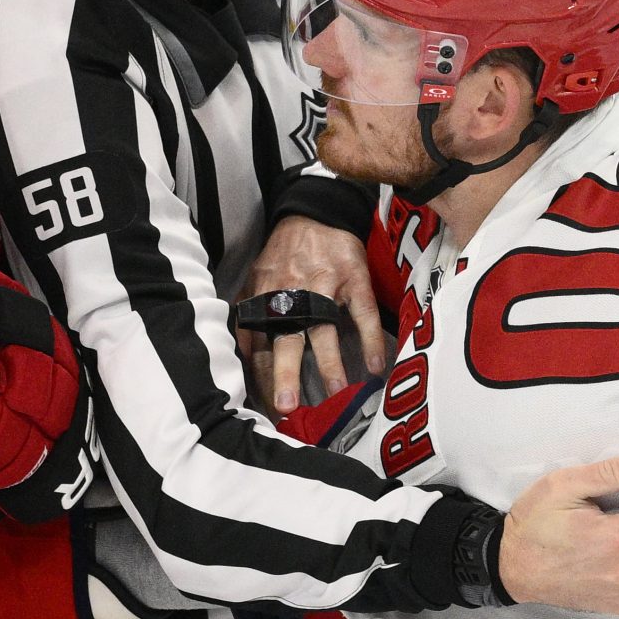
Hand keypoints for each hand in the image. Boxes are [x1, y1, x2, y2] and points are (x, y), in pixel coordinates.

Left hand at [238, 216, 386, 415]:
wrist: (315, 212)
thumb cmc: (285, 254)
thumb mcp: (257, 281)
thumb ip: (250, 316)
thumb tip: (243, 355)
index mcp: (264, 298)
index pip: (258, 344)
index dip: (261, 376)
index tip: (266, 406)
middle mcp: (290, 294)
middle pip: (285, 338)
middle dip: (285, 373)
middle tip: (288, 406)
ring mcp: (323, 286)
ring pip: (324, 328)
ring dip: (331, 362)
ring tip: (338, 392)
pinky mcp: (353, 278)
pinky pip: (363, 312)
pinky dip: (370, 339)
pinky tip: (375, 364)